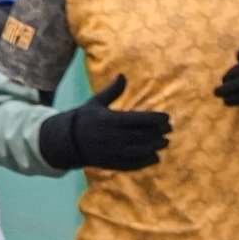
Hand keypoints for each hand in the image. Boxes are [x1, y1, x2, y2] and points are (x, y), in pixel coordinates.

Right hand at [37, 73, 169, 171]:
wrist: (68, 141)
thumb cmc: (85, 118)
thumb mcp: (96, 102)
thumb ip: (112, 91)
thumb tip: (122, 75)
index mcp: (111, 120)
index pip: (139, 119)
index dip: (155, 119)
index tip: (167, 118)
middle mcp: (113, 137)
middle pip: (142, 136)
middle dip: (158, 133)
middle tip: (170, 130)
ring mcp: (113, 152)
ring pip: (139, 151)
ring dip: (154, 147)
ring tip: (165, 143)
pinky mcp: (111, 163)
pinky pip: (131, 164)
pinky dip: (145, 162)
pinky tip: (155, 158)